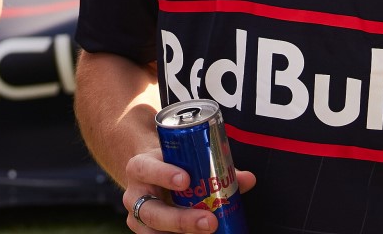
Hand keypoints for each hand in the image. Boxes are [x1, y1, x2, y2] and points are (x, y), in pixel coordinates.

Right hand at [123, 150, 255, 232]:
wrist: (148, 175)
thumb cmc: (170, 163)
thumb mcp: (183, 157)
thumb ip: (214, 165)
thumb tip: (248, 179)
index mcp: (139, 167)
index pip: (145, 168)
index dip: (163, 174)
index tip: (186, 179)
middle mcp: (134, 195)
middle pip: (153, 212)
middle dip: (182, 220)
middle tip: (210, 221)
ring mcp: (138, 219)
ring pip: (155, 233)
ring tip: (209, 232)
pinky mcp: (145, 233)